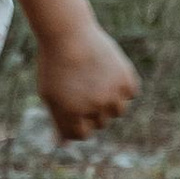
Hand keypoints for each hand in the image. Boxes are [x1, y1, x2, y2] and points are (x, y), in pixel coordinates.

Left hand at [36, 19, 140, 142]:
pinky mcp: (126, 81)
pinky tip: (109, 71)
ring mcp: (111, 95)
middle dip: (92, 109)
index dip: (77, 121)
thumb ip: (59, 122)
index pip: (81, 135)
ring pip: (118, 111)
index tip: (74, 105)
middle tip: (83, 85)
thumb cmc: (55, 63)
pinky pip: (130, 94)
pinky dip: (122, 85)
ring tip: (96, 79)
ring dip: (109, 100)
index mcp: (71, 115)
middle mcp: (93, 108)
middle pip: (100, 123)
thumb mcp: (49, 94)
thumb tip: (63, 145)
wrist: (68, 33)